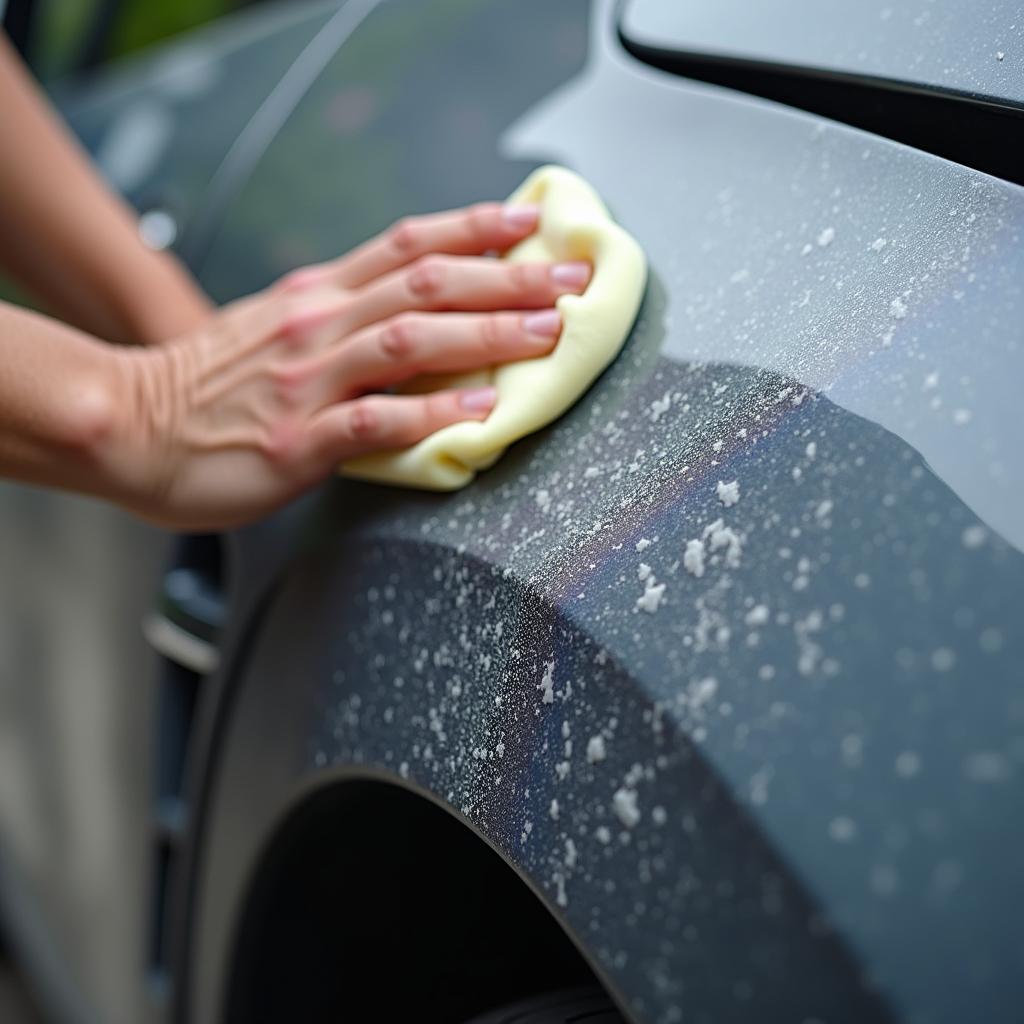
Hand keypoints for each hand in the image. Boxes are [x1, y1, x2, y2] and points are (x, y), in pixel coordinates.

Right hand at [102, 202, 590, 529]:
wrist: (129, 425)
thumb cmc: (210, 385)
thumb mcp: (278, 325)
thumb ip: (343, 315)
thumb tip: (417, 313)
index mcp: (318, 295)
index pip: (409, 245)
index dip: (475, 229)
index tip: (532, 224)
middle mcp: (319, 324)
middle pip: (426, 284)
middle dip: (508, 280)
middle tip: (571, 281)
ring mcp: (310, 381)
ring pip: (411, 341)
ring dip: (486, 335)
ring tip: (548, 335)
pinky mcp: (300, 440)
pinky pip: (376, 422)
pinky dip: (431, 413)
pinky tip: (478, 412)